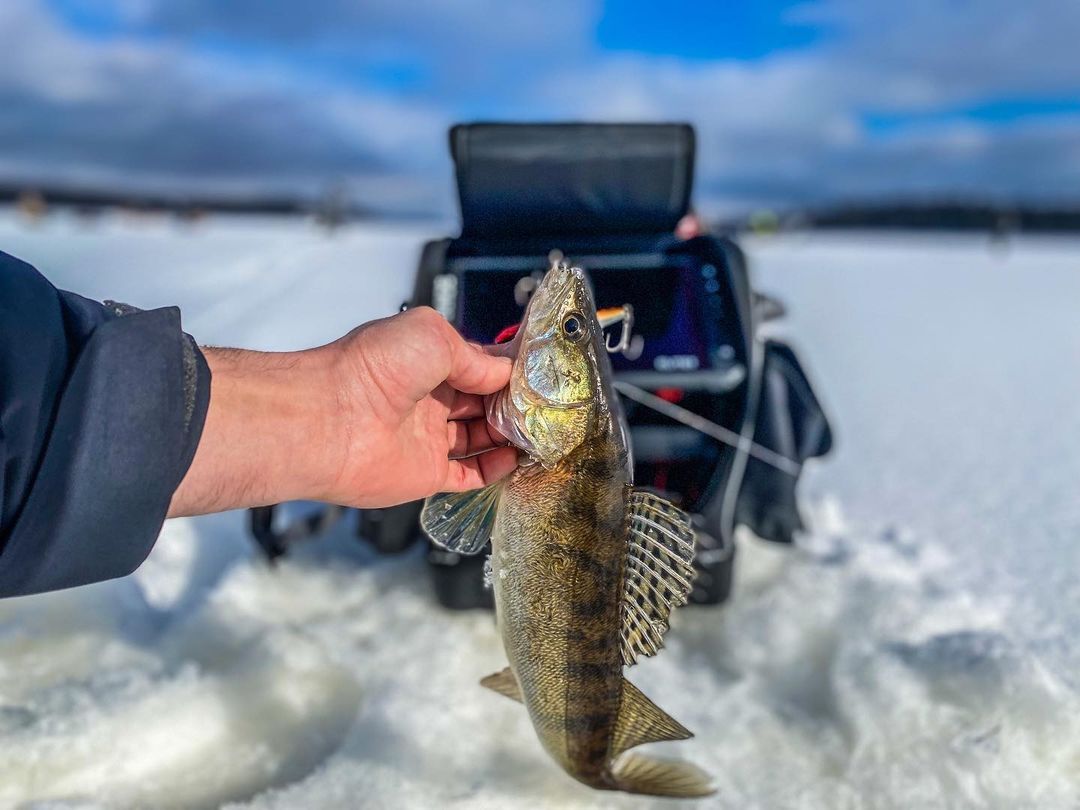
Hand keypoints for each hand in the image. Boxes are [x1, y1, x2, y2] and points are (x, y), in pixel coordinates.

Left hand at [168, 307, 516, 516]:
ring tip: (542, 432)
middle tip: (549, 405)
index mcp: (425, 360)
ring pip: (479, 438)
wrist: (327, 422)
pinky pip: (467, 474)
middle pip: (483, 402)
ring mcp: (426, 437)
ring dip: (510, 435)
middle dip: (514, 402)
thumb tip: (504, 373)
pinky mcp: (424, 473)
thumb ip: (474, 356)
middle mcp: (427, 399)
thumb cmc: (370, 368)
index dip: (509, 369)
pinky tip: (516, 460)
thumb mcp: (431, 336)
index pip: (479, 364)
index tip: (543, 374)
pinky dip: (494, 469)